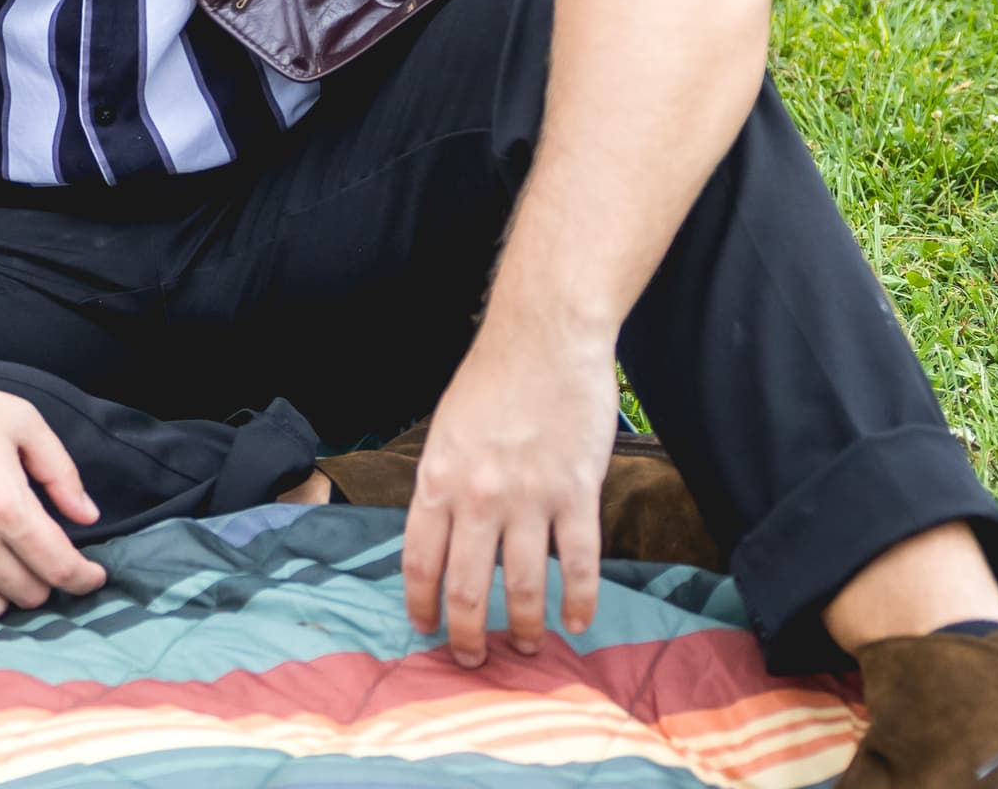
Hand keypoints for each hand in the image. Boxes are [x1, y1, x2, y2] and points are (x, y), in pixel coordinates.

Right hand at [0, 364, 105, 619]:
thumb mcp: (21, 420)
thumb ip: (61, 472)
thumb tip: (86, 515)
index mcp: (5, 505)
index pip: (59, 568)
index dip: (84, 578)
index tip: (91, 574)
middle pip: (28, 594)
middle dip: (46, 579)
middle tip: (43, 557)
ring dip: (5, 593)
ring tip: (7, 566)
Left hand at [400, 321, 620, 662]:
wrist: (544, 337)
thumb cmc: (492, 379)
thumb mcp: (446, 431)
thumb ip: (444, 484)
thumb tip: (444, 536)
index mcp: (437, 479)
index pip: (418, 561)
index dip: (420, 604)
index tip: (425, 628)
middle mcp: (477, 496)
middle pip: (466, 586)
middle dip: (466, 633)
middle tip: (473, 660)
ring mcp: (528, 498)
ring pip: (521, 586)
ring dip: (522, 626)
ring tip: (526, 647)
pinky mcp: (576, 493)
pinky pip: (578, 563)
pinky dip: (579, 600)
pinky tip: (578, 621)